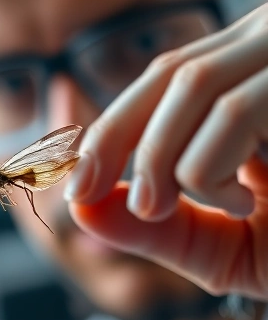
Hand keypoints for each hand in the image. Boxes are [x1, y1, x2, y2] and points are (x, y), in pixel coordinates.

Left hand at [65, 4, 267, 299]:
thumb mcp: (214, 246)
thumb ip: (151, 231)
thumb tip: (80, 208)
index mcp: (243, 90)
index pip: (160, 86)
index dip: (107, 129)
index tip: (72, 181)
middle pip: (171, 73)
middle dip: (115, 138)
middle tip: (88, 195)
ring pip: (195, 84)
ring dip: (157, 158)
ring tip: (160, 206)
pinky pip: (238, 110)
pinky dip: (213, 165)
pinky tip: (248, 197)